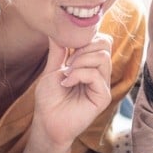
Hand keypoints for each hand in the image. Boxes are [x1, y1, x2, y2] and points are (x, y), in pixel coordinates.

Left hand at [30, 35, 112, 150]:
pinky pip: (96, 75)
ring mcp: (103, 84)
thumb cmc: (49, 99)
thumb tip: (57, 29)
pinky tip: (67, 83)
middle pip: (105, 44)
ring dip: (80, 61)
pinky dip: (78, 75)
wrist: (47, 123)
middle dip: (83, 47)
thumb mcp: (52, 69)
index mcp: (91, 65)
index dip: (85, 39)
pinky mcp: (103, 96)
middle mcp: (100, 73)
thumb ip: (59, 50)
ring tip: (66, 73)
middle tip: (67, 62)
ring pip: (102, 57)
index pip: (101, 40)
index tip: (66, 50)